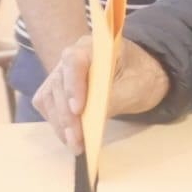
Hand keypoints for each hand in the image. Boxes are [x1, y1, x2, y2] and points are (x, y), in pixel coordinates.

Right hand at [32, 36, 169, 153]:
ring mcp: (64, 72)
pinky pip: (48, 104)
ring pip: (50, 96)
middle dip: (66, 115)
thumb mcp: (135, 88)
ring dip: (59, 122)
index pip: (74, 61)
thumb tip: (90, 118)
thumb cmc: (142, 77)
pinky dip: (57, 122)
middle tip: (77, 140)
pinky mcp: (60, 88)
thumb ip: (113, 99)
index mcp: (96, 46)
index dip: (73, 86)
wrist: (143, 75)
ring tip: (74, 144)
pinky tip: (69, 137)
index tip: (78, 110)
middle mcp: (73, 55)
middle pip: (59, 83)